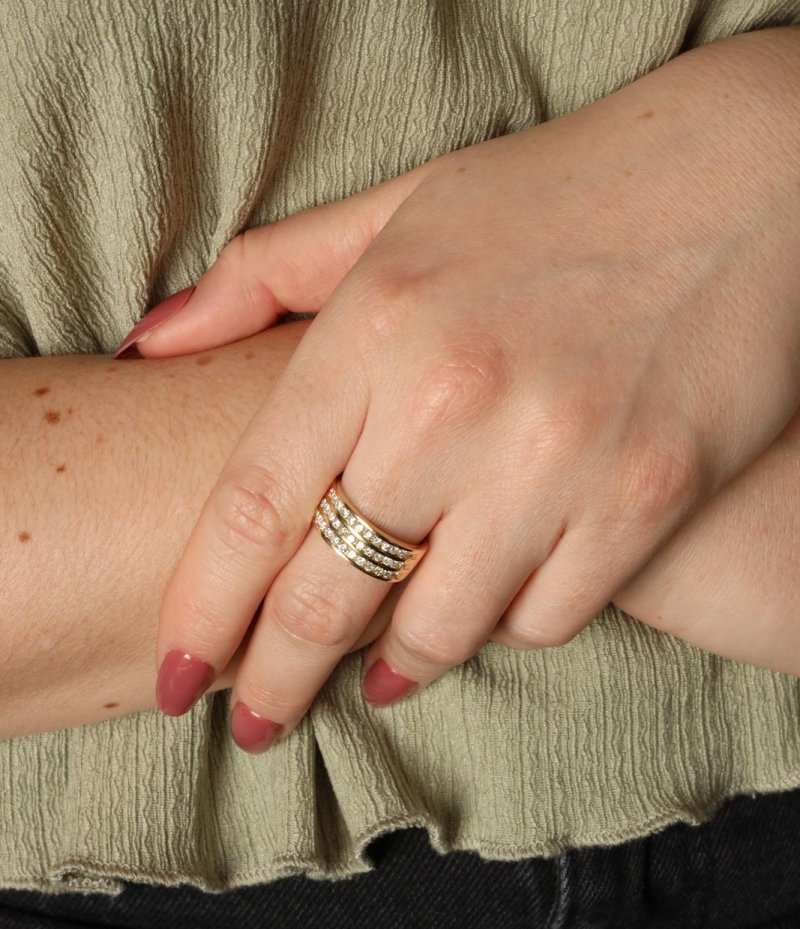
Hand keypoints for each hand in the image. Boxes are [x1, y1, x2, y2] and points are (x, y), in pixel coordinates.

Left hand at [129, 28, 799, 749]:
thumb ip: (267, 277)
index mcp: (375, 324)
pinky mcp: (644, 498)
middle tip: (260, 724)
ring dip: (400, 664)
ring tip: (383, 673)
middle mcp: (452, 399)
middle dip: (277, 681)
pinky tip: (493, 610)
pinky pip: (544, 619)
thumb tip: (150, 344)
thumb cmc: (556, 197)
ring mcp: (555, 456)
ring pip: (439, 628)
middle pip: (326, 594)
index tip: (175, 674)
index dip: (203, 610)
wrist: (746, 178)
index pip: (251, 506)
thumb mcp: (399, 213)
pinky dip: (506, 629)